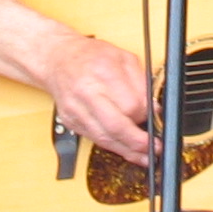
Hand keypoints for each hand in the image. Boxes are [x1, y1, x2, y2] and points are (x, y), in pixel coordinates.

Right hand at [38, 32, 153, 165]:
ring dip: (127, 150)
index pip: (130, 104)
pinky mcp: (71, 121)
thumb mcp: (123, 58)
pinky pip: (95, 139)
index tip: (154, 118)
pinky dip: (112, 147)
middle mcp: (87, 91)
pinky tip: (125, 150)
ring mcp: (76, 109)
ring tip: (143, 155)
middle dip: (138, 141)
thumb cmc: (90, 56)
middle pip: (116, 125)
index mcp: (104, 71)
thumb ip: (141, 82)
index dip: (146, 115)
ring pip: (105, 138)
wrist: (58, 59)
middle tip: (154, 146)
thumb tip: (154, 107)